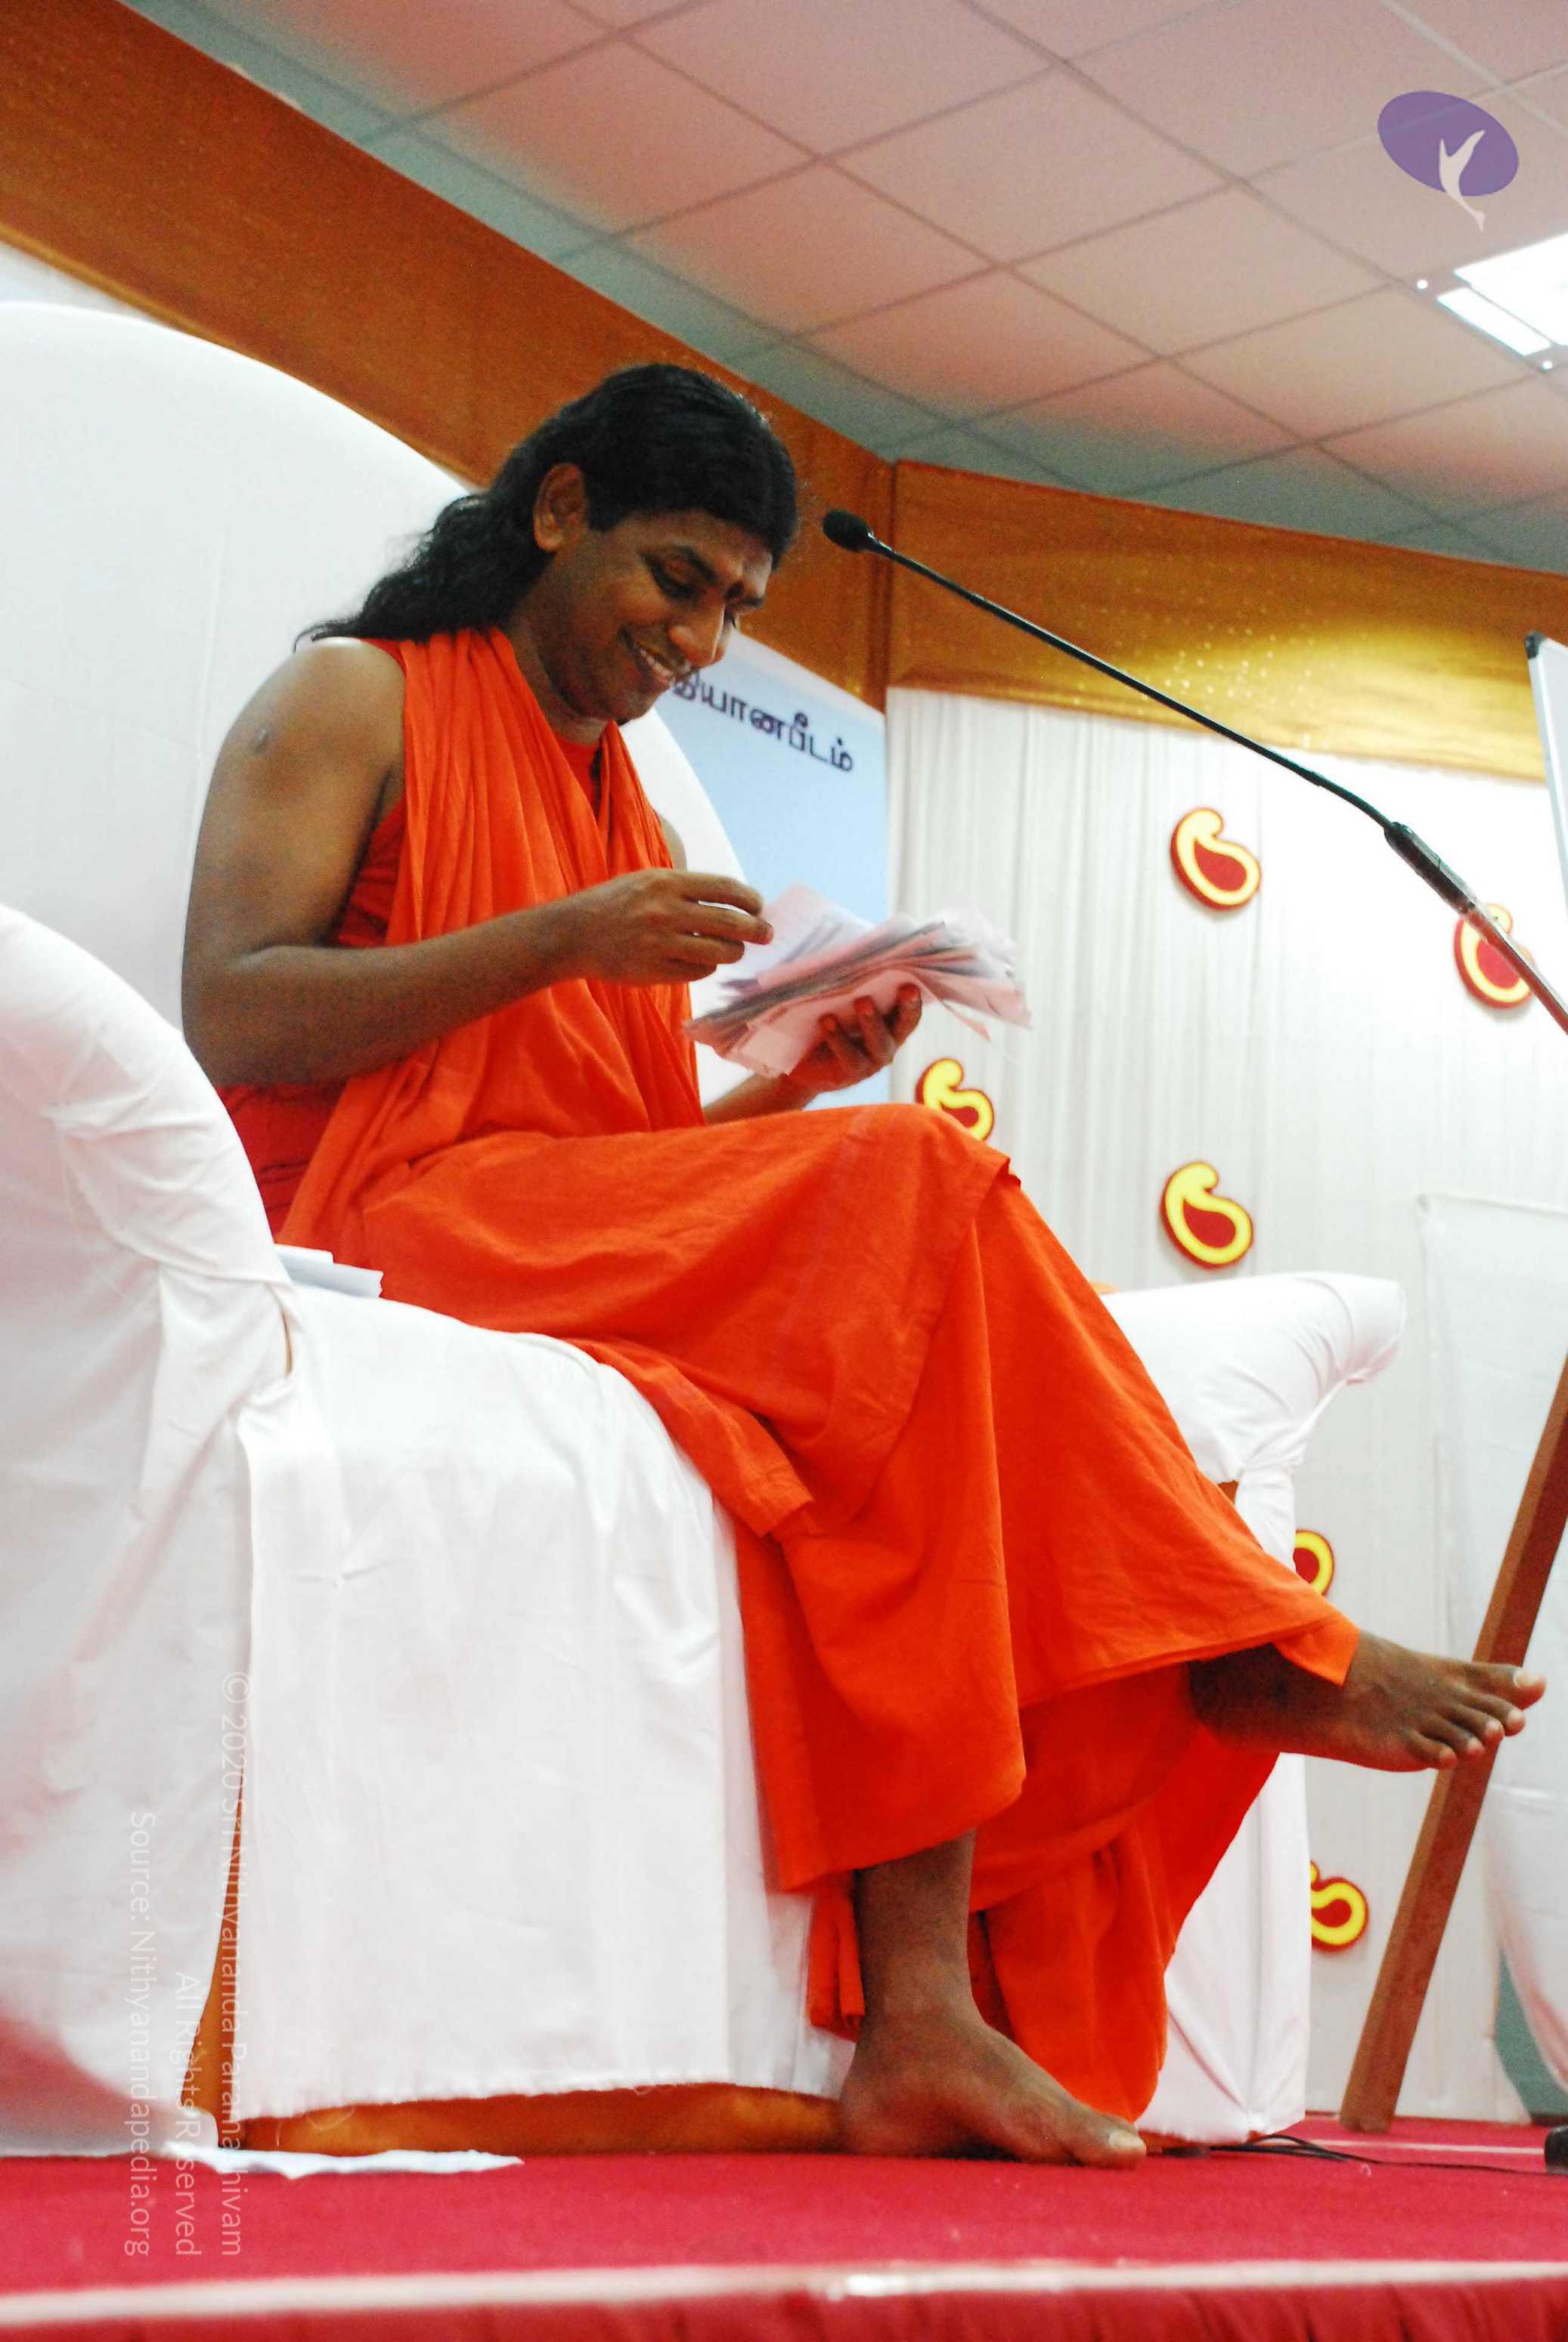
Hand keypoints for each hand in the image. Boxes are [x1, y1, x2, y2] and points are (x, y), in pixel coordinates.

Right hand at [559, 870, 771, 986]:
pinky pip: (697, 972)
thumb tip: (734, 902)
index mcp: (665, 882)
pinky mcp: (653, 971)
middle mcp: (665, 911)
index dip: (749, 899)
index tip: (759, 906)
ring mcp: (659, 943)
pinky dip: (706, 968)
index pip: (724, 888)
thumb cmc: (614, 905)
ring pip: (718, 951)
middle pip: (729, 922)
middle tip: (766, 935)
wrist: (572, 934)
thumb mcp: (647, 881)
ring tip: (734, 951)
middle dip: (756, 930)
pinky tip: (702, 963)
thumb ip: (686, 889)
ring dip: (733, 952)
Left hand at [785, 987, 922, 1098]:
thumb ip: (853, 987)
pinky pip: (848, 1055)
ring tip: (863, 1001)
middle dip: (907, 1007)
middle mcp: (887, 1044)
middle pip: (903, 1026)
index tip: (914, 983)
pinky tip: (827, 1020)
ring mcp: (871, 1062)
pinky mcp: (850, 1073)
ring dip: (872, 1021)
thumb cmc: (829, 1023)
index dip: (915, 999)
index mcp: (890, 1025)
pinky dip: (837, 1036)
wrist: (803, 1065)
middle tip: (906, 989)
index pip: (909, 1012)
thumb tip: (853, 957)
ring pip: (878, 1043)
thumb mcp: (842, 1004)